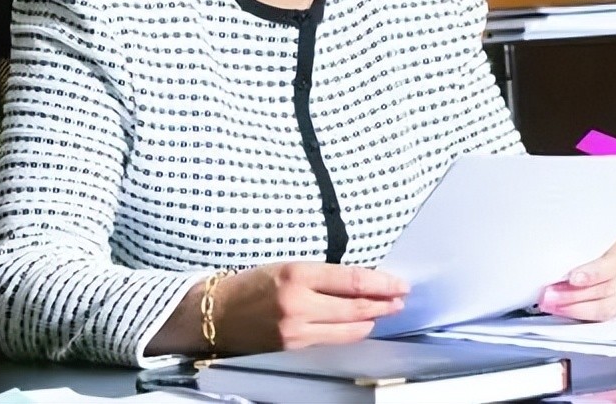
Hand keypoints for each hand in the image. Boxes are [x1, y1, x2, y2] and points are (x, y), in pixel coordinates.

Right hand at [217, 261, 408, 352]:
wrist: (215, 313)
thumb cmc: (250, 283)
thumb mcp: (284, 265)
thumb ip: (319, 275)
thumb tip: (356, 281)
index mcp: (296, 274)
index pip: (350, 280)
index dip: (380, 283)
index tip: (399, 283)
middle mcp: (299, 304)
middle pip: (355, 307)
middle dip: (383, 303)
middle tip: (401, 298)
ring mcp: (297, 331)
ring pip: (348, 329)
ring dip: (371, 319)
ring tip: (387, 311)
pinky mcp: (293, 349)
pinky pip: (331, 341)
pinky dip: (350, 332)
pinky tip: (361, 325)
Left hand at [538, 233, 615, 320]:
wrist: (607, 245)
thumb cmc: (592, 237)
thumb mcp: (588, 234)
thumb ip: (577, 245)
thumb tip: (553, 260)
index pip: (613, 264)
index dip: (592, 274)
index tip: (571, 278)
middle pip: (607, 289)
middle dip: (575, 295)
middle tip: (550, 296)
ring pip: (606, 307)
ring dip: (576, 309)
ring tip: (553, 306)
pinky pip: (605, 316)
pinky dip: (583, 314)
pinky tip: (565, 310)